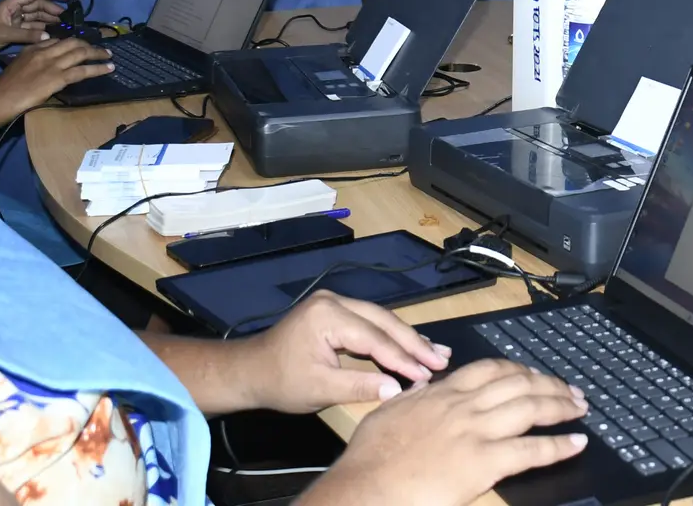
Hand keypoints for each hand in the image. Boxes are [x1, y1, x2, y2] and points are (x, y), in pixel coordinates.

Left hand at [0, 0, 71, 61]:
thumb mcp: (4, 34)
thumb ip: (27, 34)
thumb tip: (49, 36)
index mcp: (11, 4)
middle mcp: (15, 10)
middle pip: (38, 6)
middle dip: (53, 10)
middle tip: (69, 19)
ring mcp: (15, 22)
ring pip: (36, 18)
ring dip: (49, 21)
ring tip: (65, 28)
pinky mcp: (14, 32)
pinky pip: (32, 29)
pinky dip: (42, 31)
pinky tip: (53, 36)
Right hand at [0, 38, 112, 116]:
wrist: (1, 96)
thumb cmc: (7, 86)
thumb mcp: (18, 65)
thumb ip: (33, 60)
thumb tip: (45, 63)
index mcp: (34, 48)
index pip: (57, 39)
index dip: (72, 41)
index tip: (81, 43)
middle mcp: (45, 52)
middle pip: (72, 42)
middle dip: (88, 44)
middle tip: (99, 48)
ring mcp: (53, 64)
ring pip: (81, 53)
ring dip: (97, 53)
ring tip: (108, 55)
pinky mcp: (58, 78)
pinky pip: (83, 71)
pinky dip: (98, 68)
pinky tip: (109, 68)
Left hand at [239, 291, 451, 413]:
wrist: (250, 371)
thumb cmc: (280, 382)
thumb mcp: (320, 389)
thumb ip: (359, 387)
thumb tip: (397, 391)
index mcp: (327, 316)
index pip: (374, 338)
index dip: (403, 358)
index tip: (428, 374)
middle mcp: (334, 301)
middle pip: (383, 321)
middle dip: (414, 343)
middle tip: (443, 359)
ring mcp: (334, 303)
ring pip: (380, 319)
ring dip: (408, 338)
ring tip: (437, 353)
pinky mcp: (336, 311)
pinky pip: (370, 322)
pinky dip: (391, 336)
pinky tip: (413, 346)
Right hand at [307, 359, 587, 505]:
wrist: (366, 487)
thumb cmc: (370, 459)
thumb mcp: (387, 413)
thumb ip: (410, 397)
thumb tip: (422, 386)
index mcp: (441, 394)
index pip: (489, 370)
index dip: (519, 370)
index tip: (533, 374)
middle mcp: (463, 406)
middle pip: (518, 383)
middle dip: (549, 384)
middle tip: (570, 390)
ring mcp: (476, 432)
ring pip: (530, 408)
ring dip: (560, 406)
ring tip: (580, 408)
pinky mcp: (484, 462)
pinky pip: (531, 450)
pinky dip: (558, 446)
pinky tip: (576, 443)